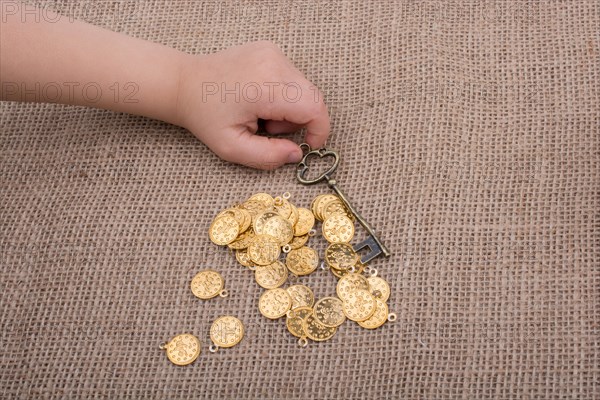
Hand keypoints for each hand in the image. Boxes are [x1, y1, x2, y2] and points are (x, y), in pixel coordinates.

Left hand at [175, 41, 329, 169]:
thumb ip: (268, 156)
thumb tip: (296, 154)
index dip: (319, 130)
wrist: (185, 83)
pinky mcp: (271, 49)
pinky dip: (284, 95)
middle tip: (270, 129)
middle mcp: (273, 63)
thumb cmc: (205, 116)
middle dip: (301, 121)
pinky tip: (259, 99)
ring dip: (292, 108)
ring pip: (305, 89)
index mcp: (265, 87)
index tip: (308, 144)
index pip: (314, 107)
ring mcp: (273, 52)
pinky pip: (293, 78)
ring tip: (261, 114)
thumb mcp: (232, 147)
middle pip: (313, 98)